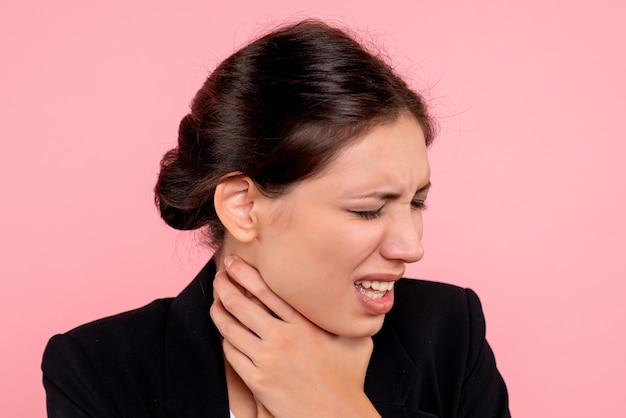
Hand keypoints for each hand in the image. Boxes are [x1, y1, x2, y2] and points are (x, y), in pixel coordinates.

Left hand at [210, 256, 380, 417]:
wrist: (336, 416)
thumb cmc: (349, 380)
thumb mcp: (357, 341)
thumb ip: (350, 318)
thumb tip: (356, 298)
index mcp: (305, 324)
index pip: (267, 289)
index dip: (245, 272)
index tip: (233, 262)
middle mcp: (283, 338)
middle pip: (241, 303)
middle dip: (224, 286)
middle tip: (218, 278)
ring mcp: (268, 360)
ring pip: (231, 328)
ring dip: (218, 311)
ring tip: (215, 303)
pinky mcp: (258, 381)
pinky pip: (232, 354)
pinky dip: (226, 340)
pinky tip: (225, 335)